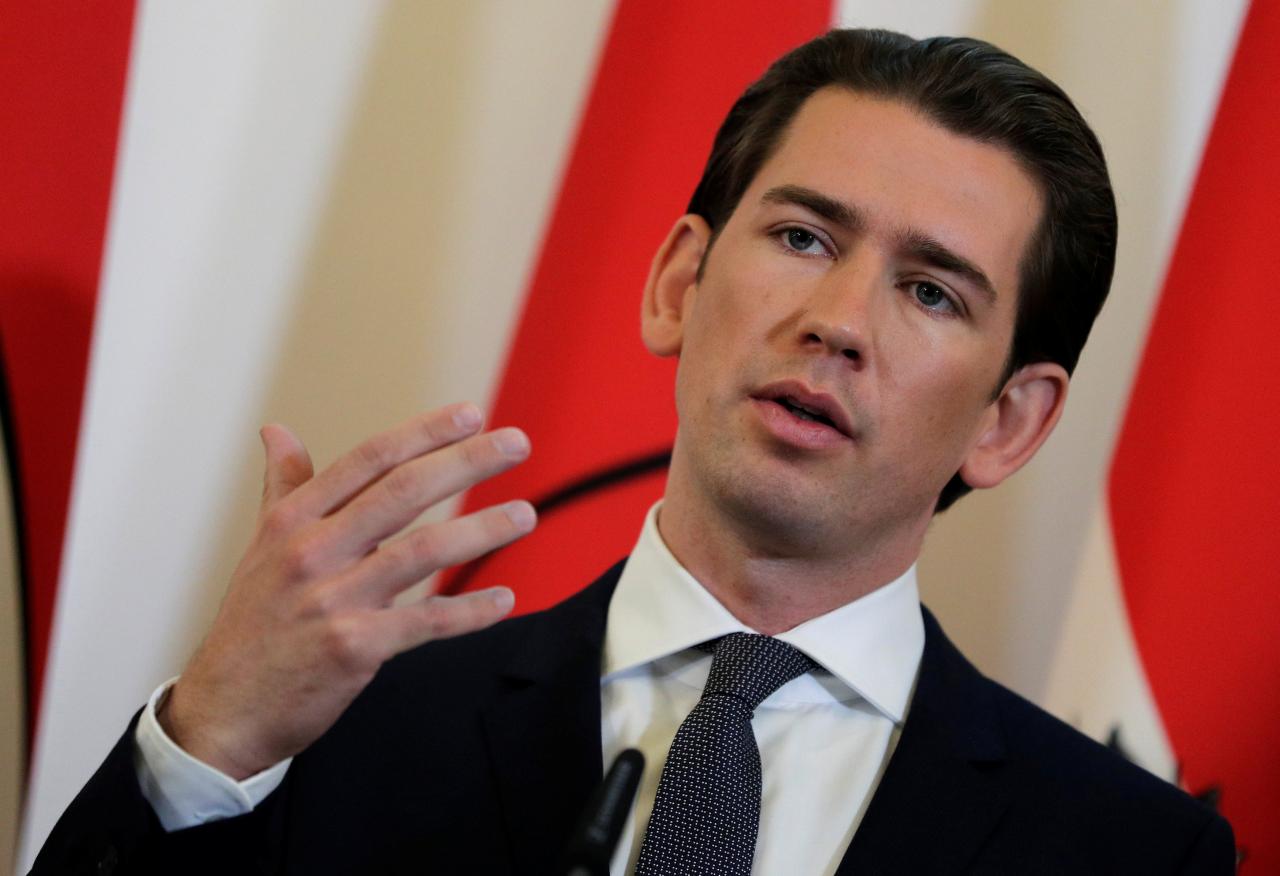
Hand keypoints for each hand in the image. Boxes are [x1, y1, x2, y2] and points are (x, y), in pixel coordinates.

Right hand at [158, 403, 534, 778]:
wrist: (224, 711)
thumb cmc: (252, 625)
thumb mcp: (261, 548)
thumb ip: (283, 487)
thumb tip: (276, 430)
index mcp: (293, 521)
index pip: (369, 460)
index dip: (423, 433)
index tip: (470, 415)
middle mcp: (312, 551)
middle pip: (403, 492)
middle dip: (466, 462)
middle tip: (517, 443)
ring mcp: (333, 600)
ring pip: (423, 551)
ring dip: (482, 530)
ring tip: (526, 516)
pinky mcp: (354, 648)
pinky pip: (426, 621)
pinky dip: (469, 611)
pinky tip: (503, 599)